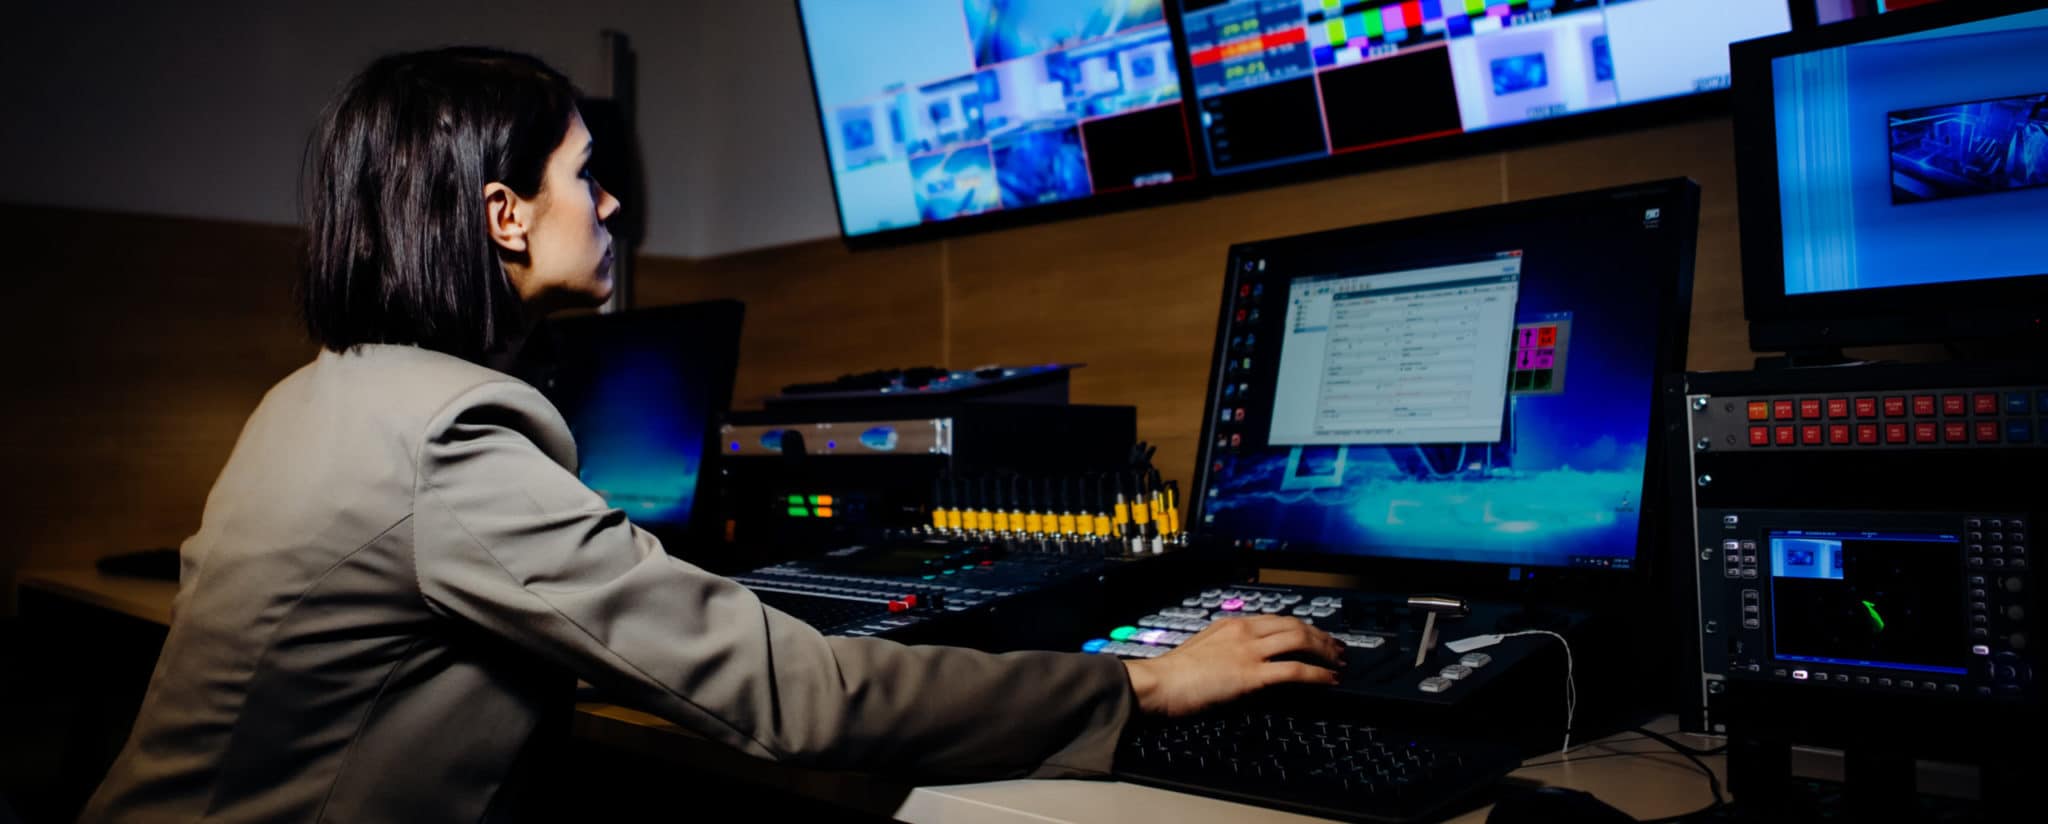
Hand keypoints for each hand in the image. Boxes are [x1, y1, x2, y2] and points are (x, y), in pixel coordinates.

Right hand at [1122, 615, 1344, 717]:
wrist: (1157, 684)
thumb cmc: (1173, 674)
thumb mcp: (1203, 650)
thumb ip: (1227, 649)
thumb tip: (1246, 661)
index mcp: (1232, 624)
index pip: (1277, 619)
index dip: (1302, 627)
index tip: (1315, 636)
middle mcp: (1244, 632)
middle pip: (1294, 625)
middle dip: (1320, 635)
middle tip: (1336, 647)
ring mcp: (1249, 651)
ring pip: (1300, 641)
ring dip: (1325, 651)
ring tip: (1339, 662)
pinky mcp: (1252, 675)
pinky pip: (1295, 670)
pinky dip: (1318, 674)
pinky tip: (1330, 679)